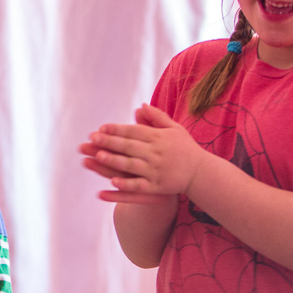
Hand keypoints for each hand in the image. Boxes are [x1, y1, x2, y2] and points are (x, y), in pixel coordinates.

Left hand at [83, 104, 203, 201]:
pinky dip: (126, 183)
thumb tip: (140, 106)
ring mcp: (156, 170)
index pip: (134, 131)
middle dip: (109, 142)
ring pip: (131, 165)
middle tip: (92, 138)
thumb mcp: (174, 129)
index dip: (117, 129)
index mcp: (159, 138)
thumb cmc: (185, 148)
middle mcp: (156, 153)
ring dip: (114, 161)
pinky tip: (112, 181)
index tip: (101, 128)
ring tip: (98, 156)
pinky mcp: (157, 186)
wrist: (201, 172)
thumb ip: (157, 117)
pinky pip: (139, 185)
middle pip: (129, 146)